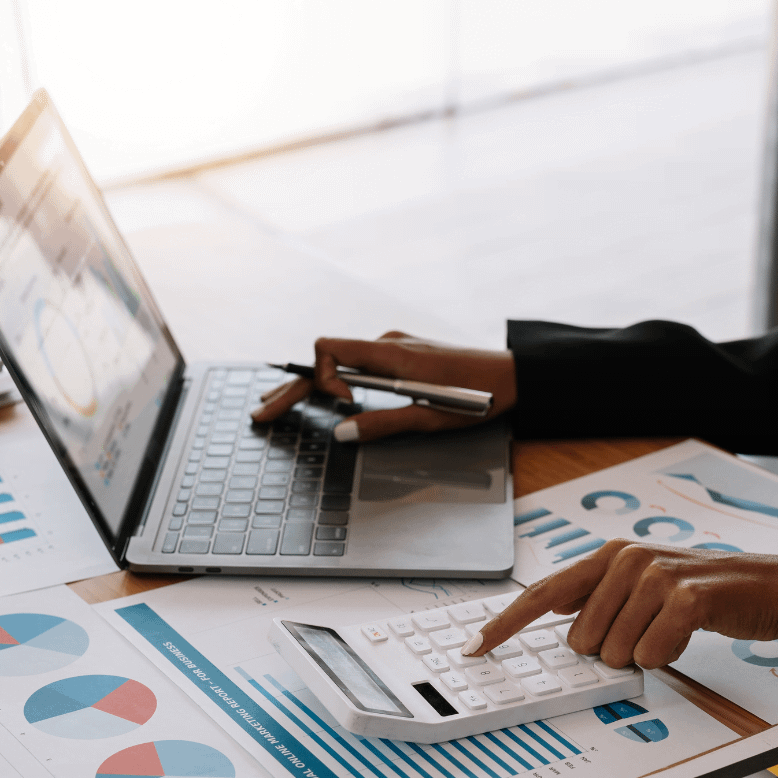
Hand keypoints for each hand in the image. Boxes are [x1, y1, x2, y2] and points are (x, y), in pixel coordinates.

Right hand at [250, 332, 515, 441]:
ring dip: (311, 384)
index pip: (329, 349)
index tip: (343, 407)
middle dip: (293, 387)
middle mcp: (387, 344)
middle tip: (262, 413)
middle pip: (325, 360)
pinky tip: (323, 395)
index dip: (322, 378)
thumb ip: (383, 424)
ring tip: (279, 404)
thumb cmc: (479, 397)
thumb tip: (341, 433)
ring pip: (339, 362)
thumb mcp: (430, 418)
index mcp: (391, 355)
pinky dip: (334, 379)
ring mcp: (394, 348)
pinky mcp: (403, 355)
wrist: (515, 376)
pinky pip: (358, 363)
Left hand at [463, 540, 777, 668]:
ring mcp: (655, 575)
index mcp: (608, 556)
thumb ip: (597, 600)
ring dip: (643, 654)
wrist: (767, 588)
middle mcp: (625, 559)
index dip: (506, 624)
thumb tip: (557, 623)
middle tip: (648, 631)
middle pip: (581, 639)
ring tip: (670, 629)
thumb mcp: (642, 588)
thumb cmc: (702, 593)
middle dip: (611, 651)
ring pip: (614, 652)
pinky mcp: (685, 597)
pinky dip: (666, 657)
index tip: (475, 646)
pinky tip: (685, 635)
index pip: (542, 594)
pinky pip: (650, 654)